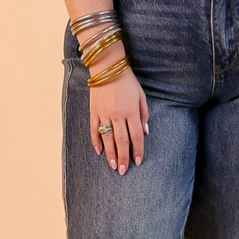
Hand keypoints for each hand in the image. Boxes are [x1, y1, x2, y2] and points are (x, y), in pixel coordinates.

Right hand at [87, 42, 148, 174]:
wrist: (107, 67)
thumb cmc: (128, 81)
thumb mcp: (141, 96)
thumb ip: (144, 114)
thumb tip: (144, 132)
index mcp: (131, 111)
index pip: (136, 136)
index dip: (137, 150)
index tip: (138, 161)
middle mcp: (117, 114)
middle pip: (121, 141)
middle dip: (123, 157)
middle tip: (123, 171)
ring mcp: (104, 113)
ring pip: (107, 138)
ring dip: (110, 154)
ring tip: (113, 166)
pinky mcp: (93, 111)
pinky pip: (94, 129)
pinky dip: (96, 141)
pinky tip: (99, 151)